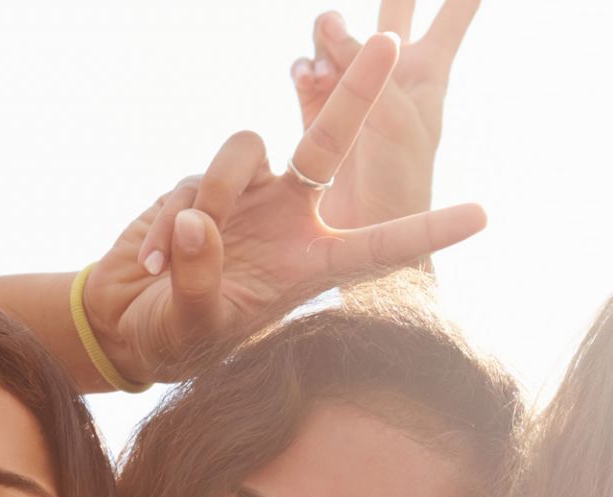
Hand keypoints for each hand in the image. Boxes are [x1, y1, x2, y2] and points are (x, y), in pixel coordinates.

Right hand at [82, 32, 483, 385]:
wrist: (131, 323)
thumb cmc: (175, 340)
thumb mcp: (191, 324)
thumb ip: (199, 276)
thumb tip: (198, 222)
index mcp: (311, 265)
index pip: (379, 244)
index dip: (427, 229)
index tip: (482, 214)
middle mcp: (291, 222)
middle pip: (329, 142)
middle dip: (357, 92)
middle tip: (390, 41)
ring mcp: (250, 197)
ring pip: (244, 148)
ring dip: (210, 195)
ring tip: (174, 256)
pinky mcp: (206, 184)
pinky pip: (194, 178)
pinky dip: (168, 221)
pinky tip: (151, 263)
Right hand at [290, 2, 481, 229]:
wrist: (366, 242)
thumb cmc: (398, 181)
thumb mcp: (393, 113)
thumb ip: (363, 59)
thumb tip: (329, 24)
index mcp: (427, 76)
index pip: (452, 18)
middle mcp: (391, 77)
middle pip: (394, 10)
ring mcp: (351, 92)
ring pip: (335, 35)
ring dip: (329, 34)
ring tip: (329, 52)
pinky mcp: (316, 114)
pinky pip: (306, 72)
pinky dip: (304, 68)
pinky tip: (309, 78)